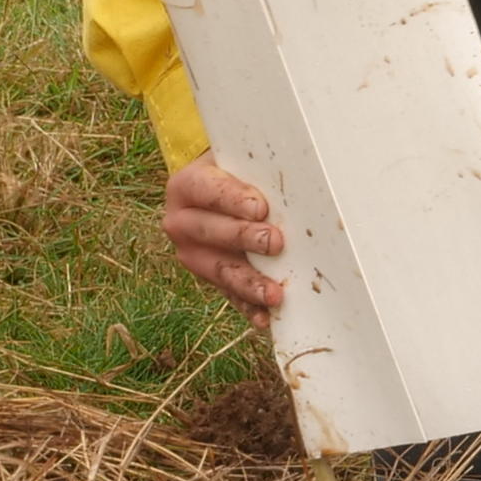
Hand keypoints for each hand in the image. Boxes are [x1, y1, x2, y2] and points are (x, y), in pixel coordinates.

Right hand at [163, 158, 284, 315]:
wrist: (217, 192)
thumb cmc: (238, 172)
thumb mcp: (241, 162)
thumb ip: (258, 168)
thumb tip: (300, 177)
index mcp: (186, 186)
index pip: (207, 190)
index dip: (233, 199)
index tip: (260, 207)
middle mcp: (181, 222)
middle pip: (210, 231)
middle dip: (244, 238)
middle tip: (276, 242)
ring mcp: (192, 255)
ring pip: (219, 270)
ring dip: (249, 283)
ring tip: (274, 293)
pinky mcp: (208, 279)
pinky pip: (229, 295)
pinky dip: (248, 308)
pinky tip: (265, 318)